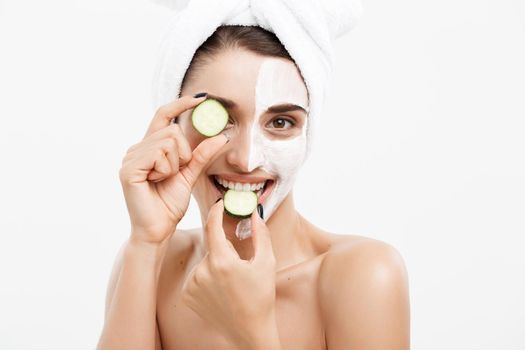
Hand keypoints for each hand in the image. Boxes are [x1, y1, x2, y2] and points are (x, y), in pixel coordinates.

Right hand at [118, 95, 228, 244]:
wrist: (158, 229)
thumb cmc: (169, 204)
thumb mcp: (190, 174)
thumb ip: (202, 154)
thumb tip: (221, 136)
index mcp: (150, 147)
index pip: (164, 115)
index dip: (181, 104)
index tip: (202, 97)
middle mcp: (137, 148)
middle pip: (172, 130)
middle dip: (183, 153)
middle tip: (174, 173)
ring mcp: (131, 157)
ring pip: (168, 141)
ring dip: (175, 164)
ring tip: (164, 180)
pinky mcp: (129, 169)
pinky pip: (159, 155)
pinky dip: (166, 170)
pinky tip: (156, 183)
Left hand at [181, 200, 276, 344]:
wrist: (249, 331)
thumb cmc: (261, 297)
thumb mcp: (266, 262)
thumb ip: (260, 233)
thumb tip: (254, 212)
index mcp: (221, 261)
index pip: (212, 225)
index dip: (216, 211)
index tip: (220, 203)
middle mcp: (202, 271)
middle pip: (212, 245)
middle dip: (225, 246)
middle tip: (239, 259)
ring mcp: (191, 284)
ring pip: (204, 260)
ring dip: (216, 262)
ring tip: (232, 281)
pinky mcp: (187, 294)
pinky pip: (196, 275)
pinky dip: (207, 276)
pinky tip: (221, 289)